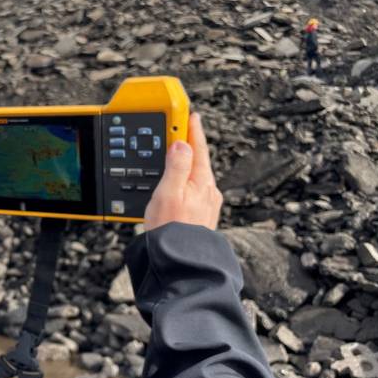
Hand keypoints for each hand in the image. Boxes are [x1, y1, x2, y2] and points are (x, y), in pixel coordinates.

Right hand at [144, 113, 222, 230]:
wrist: (181, 264)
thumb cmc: (172, 232)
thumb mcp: (169, 194)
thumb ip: (177, 167)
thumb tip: (182, 144)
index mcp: (201, 182)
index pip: (198, 147)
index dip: (192, 129)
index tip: (189, 114)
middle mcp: (208, 192)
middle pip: (199, 160)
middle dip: (190, 143)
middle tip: (181, 128)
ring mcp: (206, 204)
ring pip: (197, 174)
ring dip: (187, 161)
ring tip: (177, 152)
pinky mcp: (201, 215)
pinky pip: (194, 188)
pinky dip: (186, 178)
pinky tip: (179, 183)